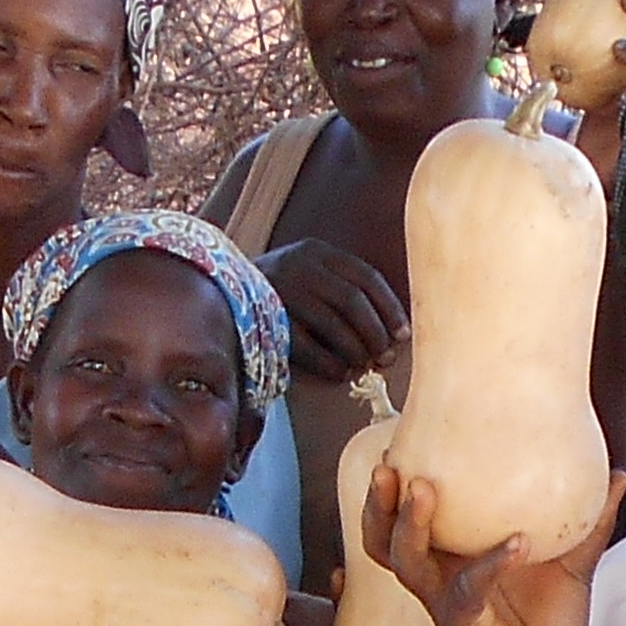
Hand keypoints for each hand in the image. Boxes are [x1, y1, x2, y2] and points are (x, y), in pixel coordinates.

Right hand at [265, 240, 406, 389]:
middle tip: (386, 357)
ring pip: (332, 323)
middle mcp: (301, 265)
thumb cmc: (283, 291)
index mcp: (319, 251)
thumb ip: (345, 288)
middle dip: (375, 333)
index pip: (366, 277)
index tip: (403, 334)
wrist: (222, 291)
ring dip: (355, 350)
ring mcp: (283, 290)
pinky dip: (328, 363)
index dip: (389, 308)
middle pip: (352, 301)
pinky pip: (307, 346)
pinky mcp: (268, 318)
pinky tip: (340, 373)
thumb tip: (392, 329)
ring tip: (365, 365)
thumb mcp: (313, 274)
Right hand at [363, 452, 604, 625]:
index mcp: (455, 557)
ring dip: (409, 525)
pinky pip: (468, 592)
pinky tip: (518, 543)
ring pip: (407, 562)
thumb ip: (588, 524)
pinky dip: (491, 563)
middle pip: (385, 537)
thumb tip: (616, 475)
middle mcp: (440, 578)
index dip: (398, 484)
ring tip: (422, 490)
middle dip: (380, 503)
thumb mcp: (571, 567)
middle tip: (391, 465)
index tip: (404, 437)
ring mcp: (446, 604)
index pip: (412, 516)